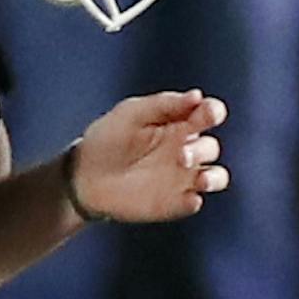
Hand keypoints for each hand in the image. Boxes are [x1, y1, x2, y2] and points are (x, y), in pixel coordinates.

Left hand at [71, 91, 227, 222]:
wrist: (82, 177)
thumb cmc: (108, 139)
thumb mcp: (130, 113)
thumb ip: (163, 104)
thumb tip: (197, 95)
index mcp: (179, 123)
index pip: (208, 114)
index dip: (214, 112)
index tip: (209, 113)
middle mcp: (186, 149)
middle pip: (210, 147)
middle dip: (202, 149)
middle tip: (179, 154)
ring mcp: (182, 178)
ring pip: (215, 177)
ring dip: (213, 178)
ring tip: (200, 180)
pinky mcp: (173, 202)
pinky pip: (194, 203)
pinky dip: (194, 201)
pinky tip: (188, 199)